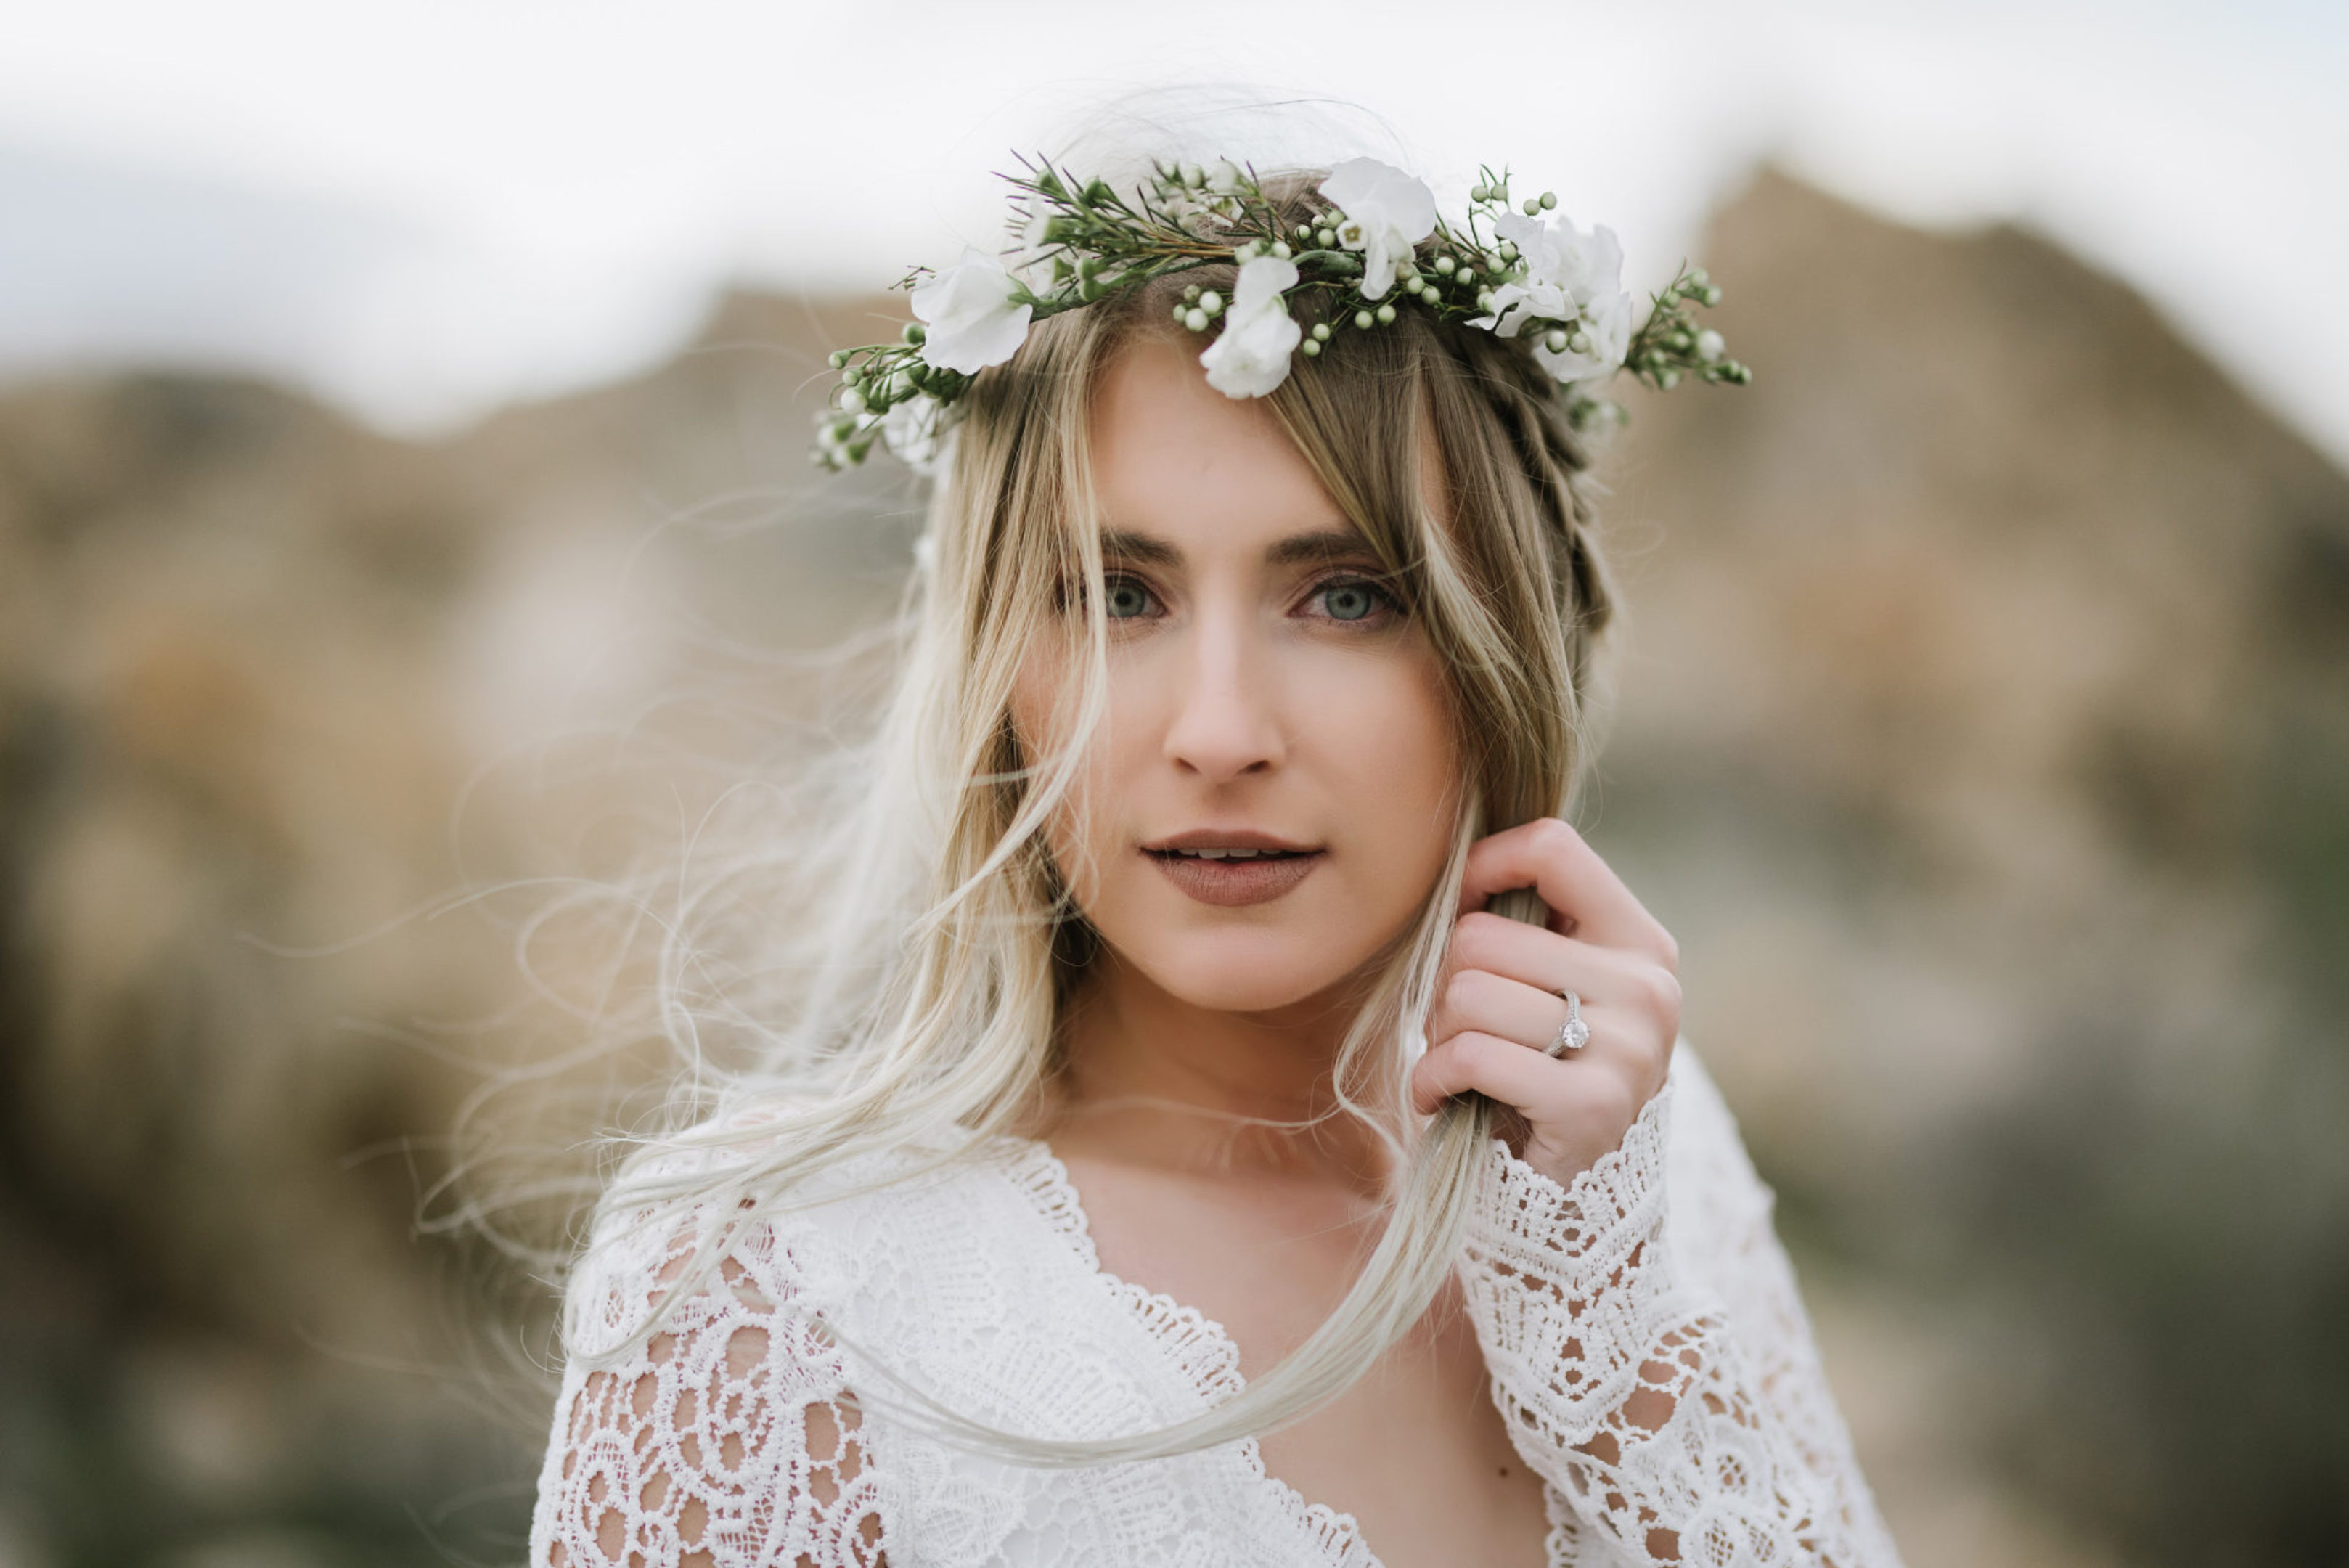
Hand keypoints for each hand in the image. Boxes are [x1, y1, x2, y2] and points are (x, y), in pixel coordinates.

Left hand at [1410, 818, 1681, 1187]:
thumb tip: (1458, 865)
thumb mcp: (1550, 987)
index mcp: (1640, 941)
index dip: (1485, 868)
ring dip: (1437, 1036)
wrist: (1570, 1201)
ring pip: (1467, 993)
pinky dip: (1431, 1081)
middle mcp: (1646, 986)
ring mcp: (1627, 1046)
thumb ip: (1523, 924)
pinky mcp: (1591, 1103)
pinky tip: (1445, 1099)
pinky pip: (1468, 1056)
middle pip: (1483, 934)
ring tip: (1461, 1064)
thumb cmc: (1537, 1071)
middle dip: (1446, 984)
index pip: (1553, 847)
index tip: (1462, 911)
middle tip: (1462, 1028)